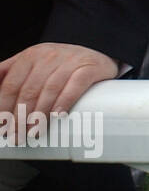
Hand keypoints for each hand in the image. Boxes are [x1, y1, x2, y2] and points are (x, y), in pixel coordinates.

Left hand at [0, 43, 118, 128]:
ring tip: (35, 131)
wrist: (98, 55)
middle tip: (17, 135)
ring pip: (50, 89)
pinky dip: (65, 100)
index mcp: (30, 56)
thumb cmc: (63, 64)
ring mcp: (71, 60)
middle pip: (29, 90)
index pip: (12, 84)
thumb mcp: (34, 63)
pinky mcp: (90, 67)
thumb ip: (11, 73)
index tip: (2, 125)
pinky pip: (75, 85)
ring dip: (40, 114)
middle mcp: (49, 56)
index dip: (4, 107)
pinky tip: (58, 114)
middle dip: (20, 117)